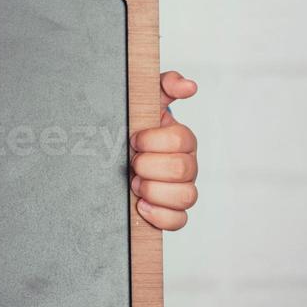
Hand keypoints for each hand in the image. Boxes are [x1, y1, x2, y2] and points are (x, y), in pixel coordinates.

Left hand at [130, 71, 198, 230]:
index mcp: (183, 139)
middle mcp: (188, 165)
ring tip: (135, 183)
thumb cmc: (134, 126)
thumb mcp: (146, 100)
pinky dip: (160, 216)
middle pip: (183, 170)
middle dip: (150, 166)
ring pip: (187, 197)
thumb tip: (190, 86)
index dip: (153, 141)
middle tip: (132, 162)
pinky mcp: (173, 212)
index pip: (181, 140)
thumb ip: (166, 84)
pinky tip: (140, 206)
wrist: (116, 151)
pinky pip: (180, 222)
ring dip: (155, 191)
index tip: (134, 139)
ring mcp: (183, 190)